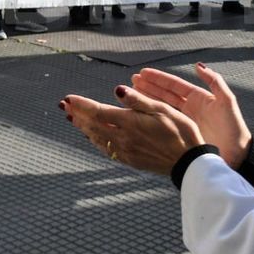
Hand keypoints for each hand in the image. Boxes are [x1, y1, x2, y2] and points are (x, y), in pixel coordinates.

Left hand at [62, 88, 205, 175]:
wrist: (189, 163)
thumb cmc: (181, 132)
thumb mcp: (163, 110)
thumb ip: (138, 100)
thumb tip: (117, 90)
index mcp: (130, 123)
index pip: (97, 112)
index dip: (81, 105)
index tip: (68, 98)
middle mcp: (124, 138)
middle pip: (93, 126)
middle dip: (77, 115)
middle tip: (64, 106)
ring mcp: (126, 151)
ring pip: (97, 138)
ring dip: (83, 128)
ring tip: (73, 119)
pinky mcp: (130, 160)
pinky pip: (106, 149)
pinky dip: (96, 141)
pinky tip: (93, 137)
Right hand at [129, 64, 250, 168]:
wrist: (238, 155)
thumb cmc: (234, 128)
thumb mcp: (227, 102)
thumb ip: (215, 82)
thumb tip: (199, 66)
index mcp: (199, 98)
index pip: (174, 85)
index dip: (158, 78)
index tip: (143, 72)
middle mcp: (189, 108)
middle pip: (164, 94)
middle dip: (148, 86)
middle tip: (132, 81)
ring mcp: (184, 121)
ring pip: (161, 107)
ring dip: (147, 100)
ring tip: (131, 94)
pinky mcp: (182, 134)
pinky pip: (164, 123)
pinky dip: (152, 117)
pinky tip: (140, 113)